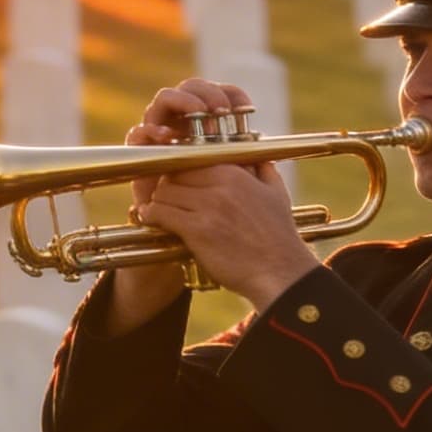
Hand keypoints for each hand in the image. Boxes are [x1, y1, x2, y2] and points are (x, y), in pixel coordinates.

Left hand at [121, 80, 317, 310]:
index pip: (192, 161)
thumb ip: (265, 171)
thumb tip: (260, 159)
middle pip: (175, 174)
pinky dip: (152, 216)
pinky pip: (162, 214)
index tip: (176, 183)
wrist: (279, 271)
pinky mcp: (197, 230)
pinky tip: (151, 221)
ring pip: (164, 193)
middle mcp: (220, 185)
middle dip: (166, 186)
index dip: (180, 172)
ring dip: (157, 202)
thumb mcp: (277, 195)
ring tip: (155, 211)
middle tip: (163, 199)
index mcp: (235, 173)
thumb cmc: (279, 236)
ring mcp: (208, 207)